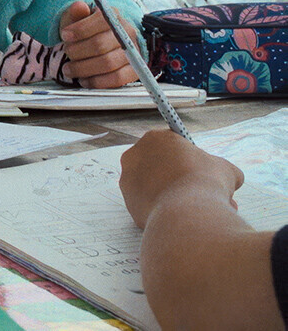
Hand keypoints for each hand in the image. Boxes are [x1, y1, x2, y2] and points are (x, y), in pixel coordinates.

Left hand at [58, 0, 140, 88]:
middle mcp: (127, 33)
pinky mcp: (134, 71)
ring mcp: (134, 53)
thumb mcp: (78, 20)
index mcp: (114, 17)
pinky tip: (83, 80)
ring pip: (107, 63)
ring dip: (83, 68)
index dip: (80, 29)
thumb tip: (79, 6)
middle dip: (77, 51)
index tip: (64, 36)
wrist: (106, 45)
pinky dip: (96, 81)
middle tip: (67, 53)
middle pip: (100, 44)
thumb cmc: (87, 32)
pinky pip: (117, 79)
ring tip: (69, 69)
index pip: (101, 21)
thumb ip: (76, 14)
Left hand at [120, 129, 241, 227]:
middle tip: (205, 196)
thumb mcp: (226, 170)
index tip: (202, 174)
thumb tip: (231, 179)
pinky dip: (166, 212)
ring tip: (201, 211)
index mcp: (155, 139)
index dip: (191, 162)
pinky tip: (184, 220)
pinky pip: (151, 206)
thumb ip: (221, 169)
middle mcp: (135, 156)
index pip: (173, 148)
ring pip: (157, 189)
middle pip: (163, 169)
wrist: (187, 210)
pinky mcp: (128, 203)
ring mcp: (128, 180)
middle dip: (185, 183)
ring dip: (177, 198)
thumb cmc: (207, 181)